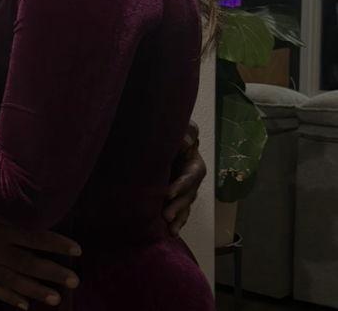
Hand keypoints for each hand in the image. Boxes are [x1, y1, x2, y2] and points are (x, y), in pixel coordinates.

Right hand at [0, 208, 80, 309]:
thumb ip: (15, 210)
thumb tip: (42, 208)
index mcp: (2, 228)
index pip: (35, 237)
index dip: (56, 244)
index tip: (78, 249)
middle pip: (28, 263)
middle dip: (52, 272)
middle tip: (74, 281)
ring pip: (14, 280)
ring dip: (36, 290)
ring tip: (56, 298)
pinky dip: (10, 297)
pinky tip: (25, 306)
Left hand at [164, 120, 205, 235]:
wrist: (168, 141)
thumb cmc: (177, 133)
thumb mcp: (185, 128)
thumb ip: (188, 132)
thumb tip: (186, 140)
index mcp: (196, 165)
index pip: (190, 177)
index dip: (181, 185)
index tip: (168, 193)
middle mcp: (193, 181)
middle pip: (188, 196)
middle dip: (178, 206)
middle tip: (166, 215)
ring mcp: (186, 191)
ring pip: (184, 207)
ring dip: (178, 218)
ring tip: (170, 230)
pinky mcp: (177, 197)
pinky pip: (179, 212)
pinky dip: (176, 222)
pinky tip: (170, 233)